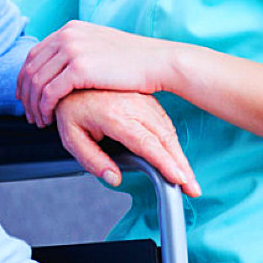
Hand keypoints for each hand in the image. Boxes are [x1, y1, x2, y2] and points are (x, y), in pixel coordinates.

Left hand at [18, 20, 182, 125]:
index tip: (25, 95)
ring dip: (34, 105)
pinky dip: (45, 108)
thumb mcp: (100, 45)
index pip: (35, 54)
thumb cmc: (135, 60)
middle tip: (28, 113)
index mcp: (70, 29)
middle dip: (26, 94)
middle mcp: (66, 36)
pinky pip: (50, 92)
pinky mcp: (79, 68)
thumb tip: (66, 63)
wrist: (158, 62)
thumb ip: (81, 50)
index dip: (26, 77)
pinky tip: (49, 119)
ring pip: (37, 82)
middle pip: (31, 68)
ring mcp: (71, 50)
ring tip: (38, 120)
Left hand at [53, 89, 200, 197]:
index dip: (165, 163)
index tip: (179, 180)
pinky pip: (164, 123)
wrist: (73, 74)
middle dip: (181, 166)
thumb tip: (114, 178)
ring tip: (187, 178)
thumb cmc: (71, 105)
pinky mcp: (146, 99)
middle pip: (164, 140)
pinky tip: (175, 156)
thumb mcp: (71, 135)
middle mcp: (132, 106)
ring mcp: (142, 101)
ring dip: (180, 156)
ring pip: (167, 131)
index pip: (146, 143)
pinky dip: (173, 142)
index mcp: (114, 115)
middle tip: (192, 189)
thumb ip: (91, 159)